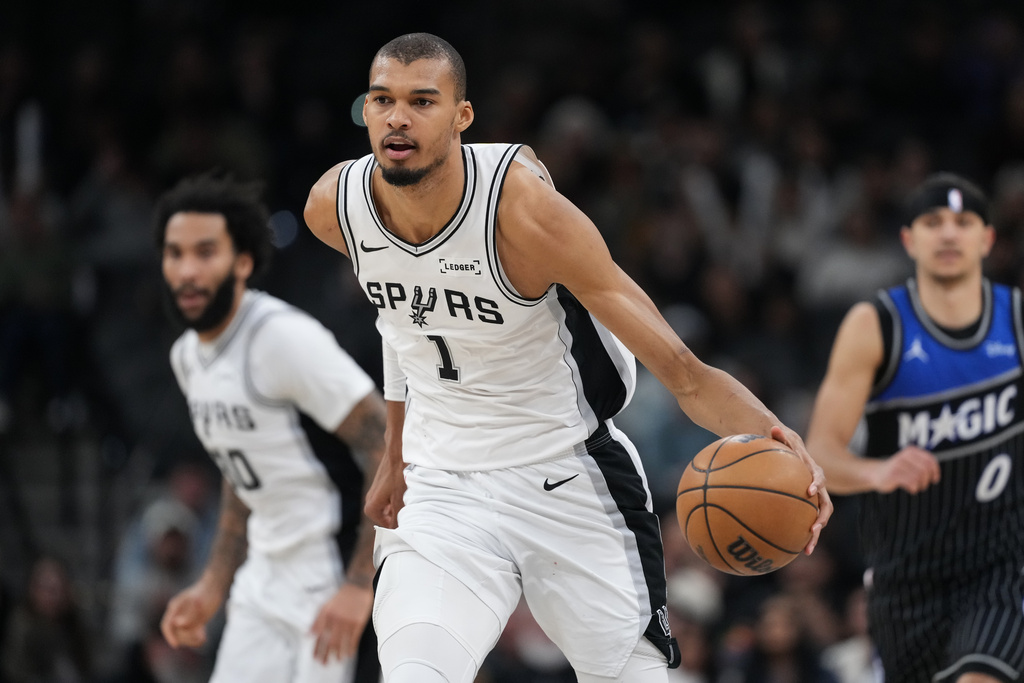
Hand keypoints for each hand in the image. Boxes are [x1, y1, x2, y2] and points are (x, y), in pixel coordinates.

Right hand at [160, 581, 223, 648]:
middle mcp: (178, 614)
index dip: (169, 636)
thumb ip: (188, 613)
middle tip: (199, 637)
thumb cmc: (206, 592)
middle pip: (176, 632)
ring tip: (202, 638)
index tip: (176, 645)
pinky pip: (192, 634)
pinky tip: (204, 638)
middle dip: (186, 637)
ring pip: (184, 634)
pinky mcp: (194, 621)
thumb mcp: (198, 602)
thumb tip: (178, 623)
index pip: (167, 625)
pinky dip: (196, 638)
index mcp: (175, 607)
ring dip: (191, 639)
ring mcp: (185, 618)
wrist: (215, 586)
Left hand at [309, 581, 372, 663]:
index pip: (319, 635)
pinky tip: (349, 653)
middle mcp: (336, 619)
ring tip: (337, 660)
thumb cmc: (341, 596)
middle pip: (329, 641)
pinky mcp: (358, 623)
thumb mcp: (326, 605)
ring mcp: (348, 621)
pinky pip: (354, 639)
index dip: (317, 647)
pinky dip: (351, 648)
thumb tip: (309, 634)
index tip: (315, 656)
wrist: (357, 585)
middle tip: (324, 663)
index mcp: (326, 614)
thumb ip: (317, 620)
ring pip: (341, 642)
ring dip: (338, 653)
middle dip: (326, 654)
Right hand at [364, 456, 405, 528]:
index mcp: (371, 507)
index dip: (397, 526)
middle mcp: (370, 500)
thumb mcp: (400, 499)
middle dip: (397, 515)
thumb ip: (397, 516)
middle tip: (410, 512)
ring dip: (397, 506)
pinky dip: (397, 498)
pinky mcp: (380, 484)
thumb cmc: (397, 475)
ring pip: (388, 506)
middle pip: (385, 516)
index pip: (385, 526)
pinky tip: (406, 492)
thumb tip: (397, 530)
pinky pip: (388, 497)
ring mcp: (374, 492)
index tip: (408, 523)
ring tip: (409, 501)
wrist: (396, 452)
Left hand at [770, 426, 832, 555]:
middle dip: (821, 519)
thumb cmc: (784, 445)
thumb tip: (773, 427)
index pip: (818, 477)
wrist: (792, 452)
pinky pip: (805, 523)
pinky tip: (790, 550)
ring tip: (807, 550)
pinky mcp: (805, 507)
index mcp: (812, 470)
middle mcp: (817, 487)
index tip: (809, 491)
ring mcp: (813, 499)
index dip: (816, 483)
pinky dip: (801, 536)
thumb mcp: (782, 437)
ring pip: (818, 519)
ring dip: (815, 535)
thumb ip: (779, 434)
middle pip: (825, 505)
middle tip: (813, 530)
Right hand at [871, 445, 940, 493]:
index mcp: (911, 451)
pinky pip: (911, 482)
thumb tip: (936, 474)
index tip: (935, 479)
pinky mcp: (893, 474)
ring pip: (919, 477)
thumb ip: (922, 464)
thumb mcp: (910, 463)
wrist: (876, 473)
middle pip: (925, 470)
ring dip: (920, 485)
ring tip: (916, 487)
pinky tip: (911, 489)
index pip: (930, 460)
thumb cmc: (896, 470)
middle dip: (927, 480)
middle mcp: (905, 456)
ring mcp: (898, 464)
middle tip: (923, 485)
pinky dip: (914, 488)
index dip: (936, 471)